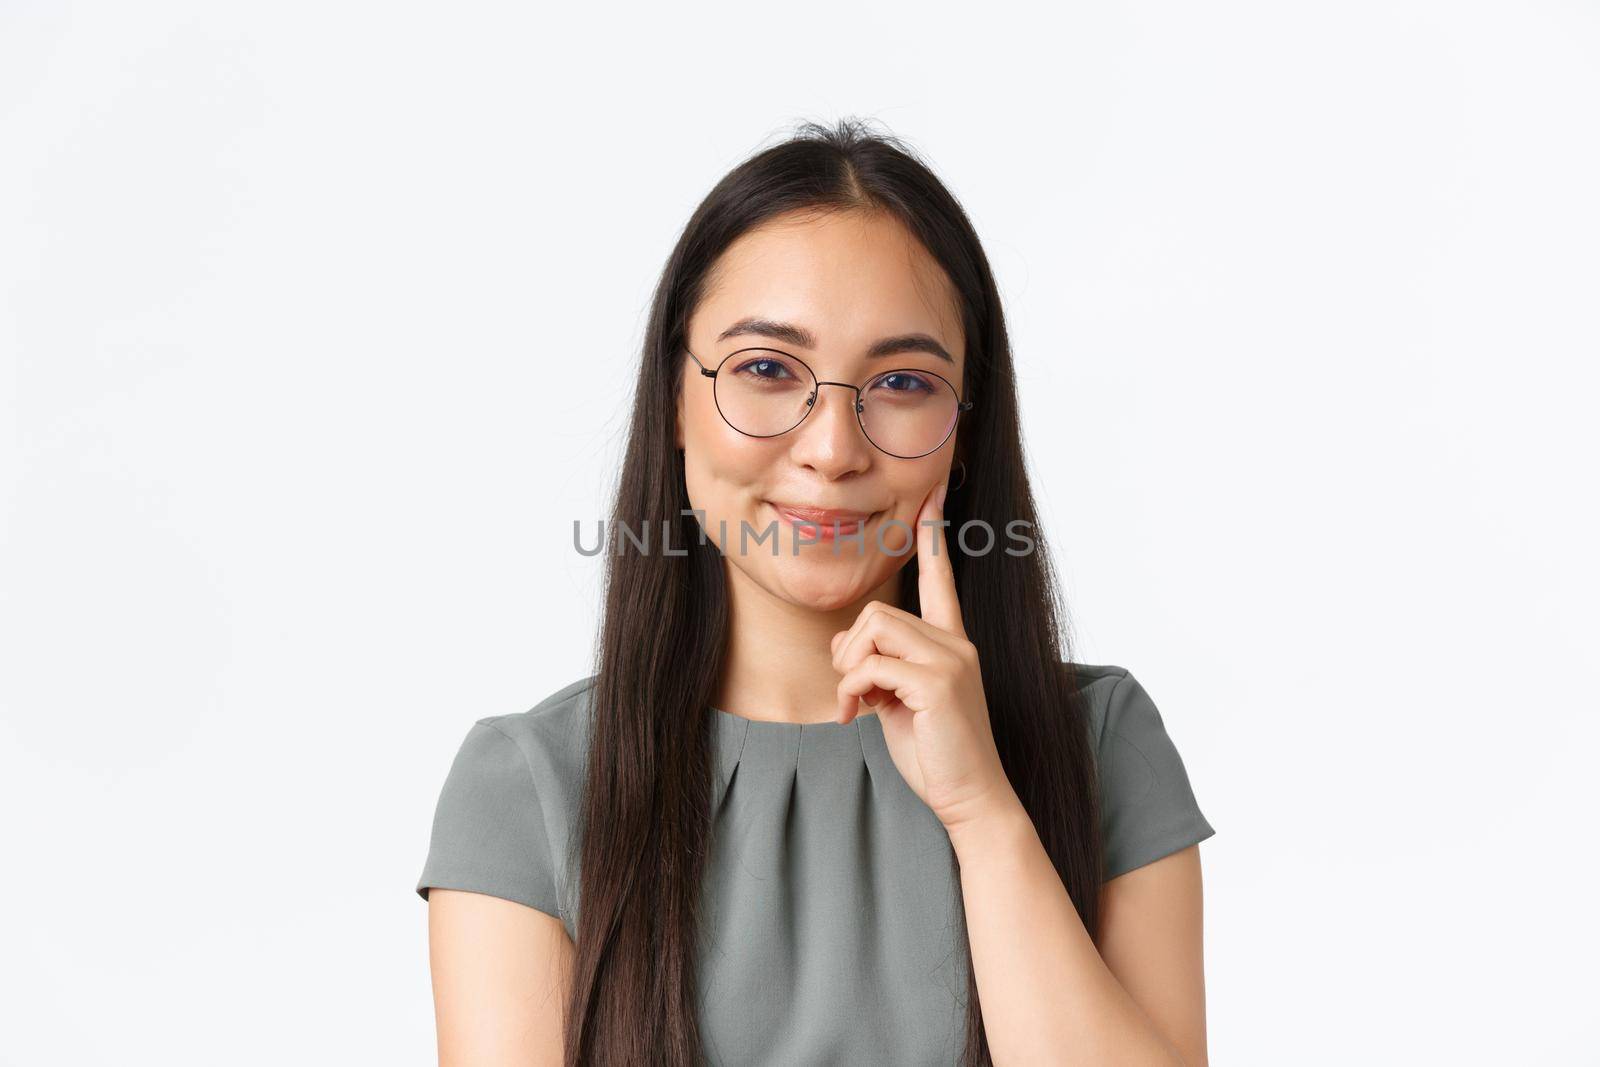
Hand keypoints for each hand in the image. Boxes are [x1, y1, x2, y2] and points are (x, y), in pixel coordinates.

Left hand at [830, 479, 1019, 833]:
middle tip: (855, 694)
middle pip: (877, 613)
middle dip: (849, 652)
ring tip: (859, 705)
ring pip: (872, 631)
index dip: (934, 538)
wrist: (971, 799)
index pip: (941, 580)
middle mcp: (957, 644)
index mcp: (952, 644)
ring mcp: (951, 661)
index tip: (931, 495)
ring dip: (849, 670)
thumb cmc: (937, 755)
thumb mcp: (901, 703)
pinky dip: (850, 691)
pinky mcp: (938, 683)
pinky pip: (870, 665)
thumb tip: (851, 648)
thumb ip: (882, 668)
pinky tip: (857, 718)